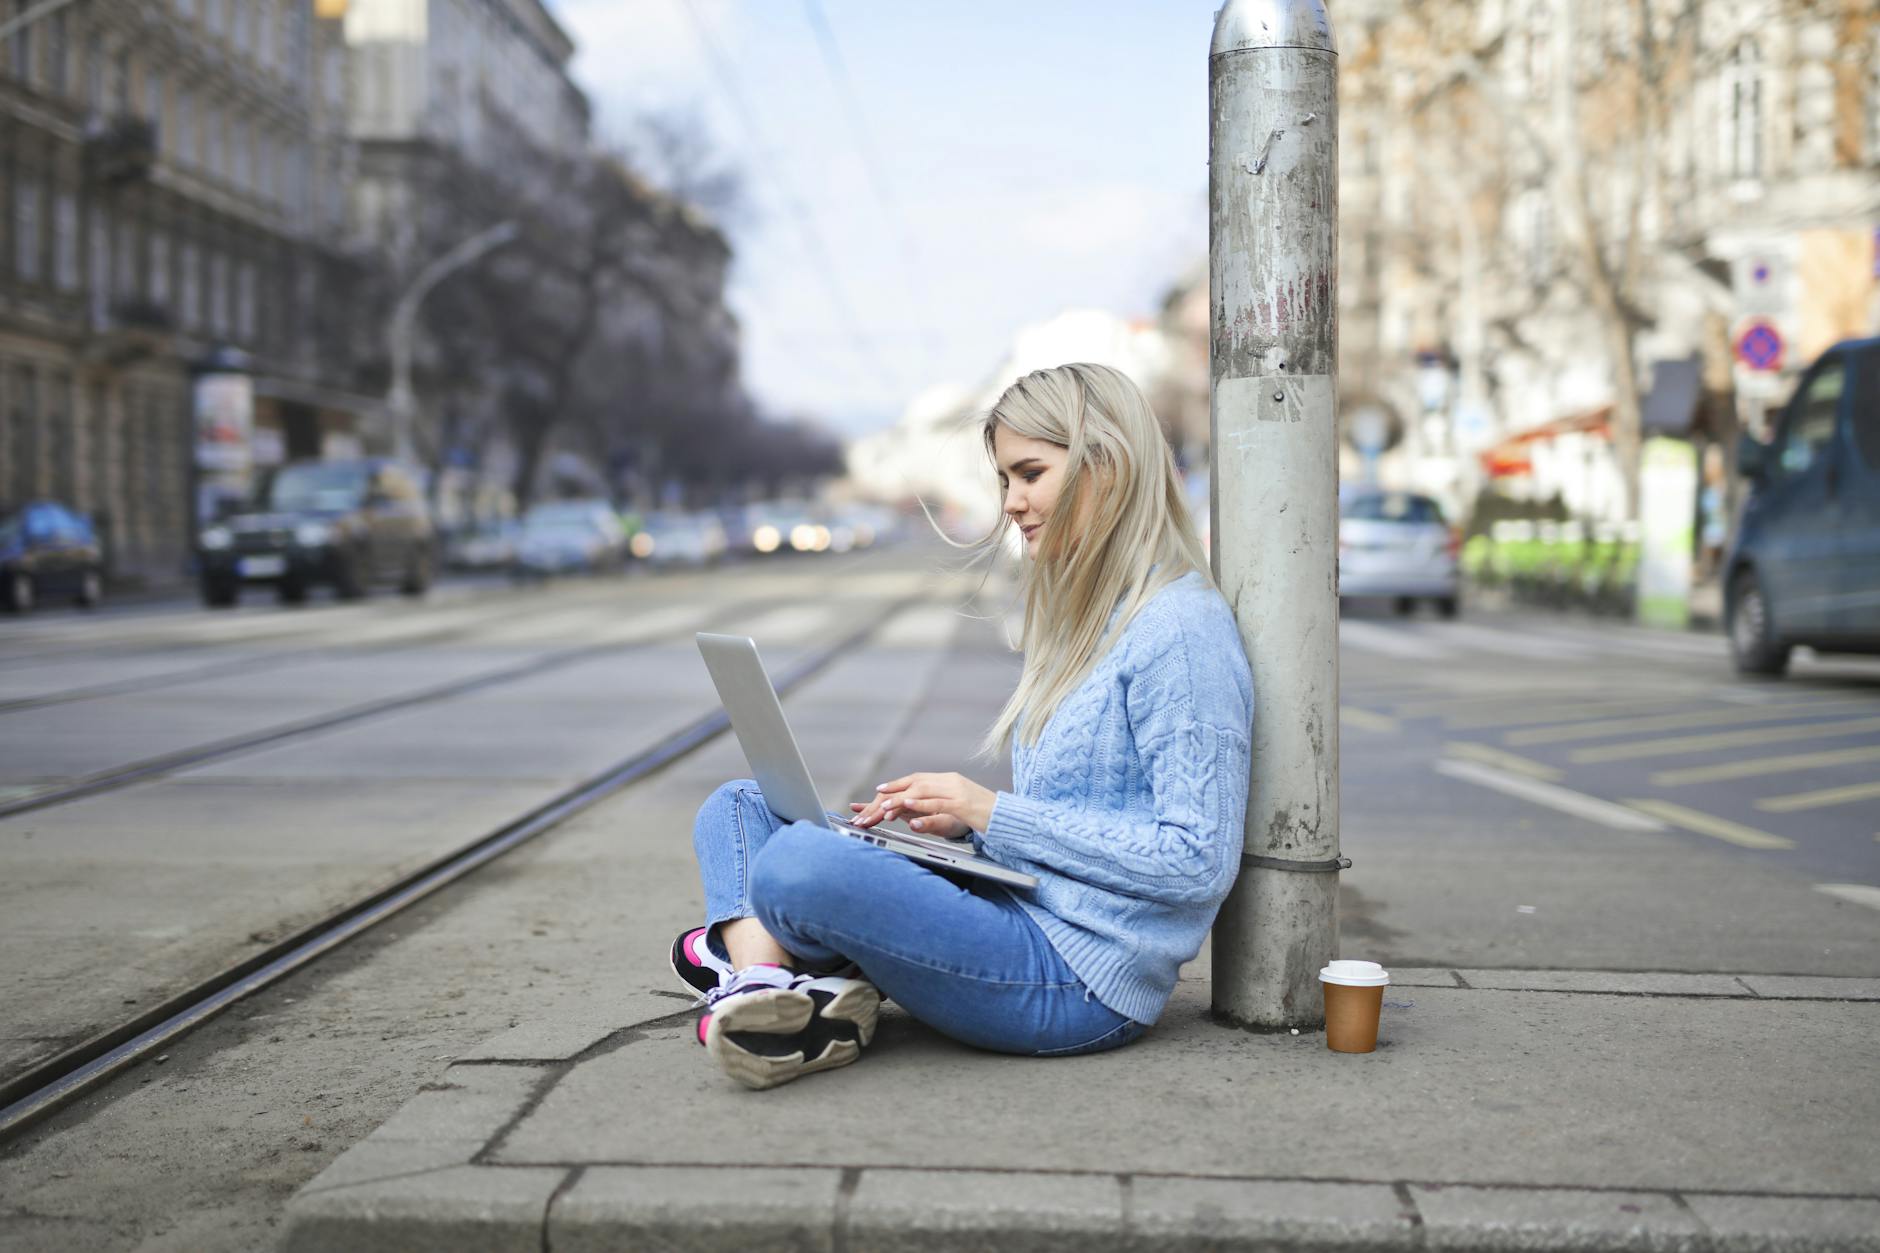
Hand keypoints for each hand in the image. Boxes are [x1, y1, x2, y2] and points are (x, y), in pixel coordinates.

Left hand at [850, 772, 995, 837]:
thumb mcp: (958, 806)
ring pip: (923, 791)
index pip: (918, 778)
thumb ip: (939, 804)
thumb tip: (918, 811)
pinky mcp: (964, 805)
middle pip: (916, 783)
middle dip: (894, 791)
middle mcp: (952, 781)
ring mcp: (958, 792)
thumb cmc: (984, 815)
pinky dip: (920, 805)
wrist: (1009, 818)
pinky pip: (937, 803)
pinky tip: (907, 808)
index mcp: (950, 780)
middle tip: (876, 799)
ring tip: (883, 805)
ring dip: (900, 798)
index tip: (880, 789)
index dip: (898, 783)